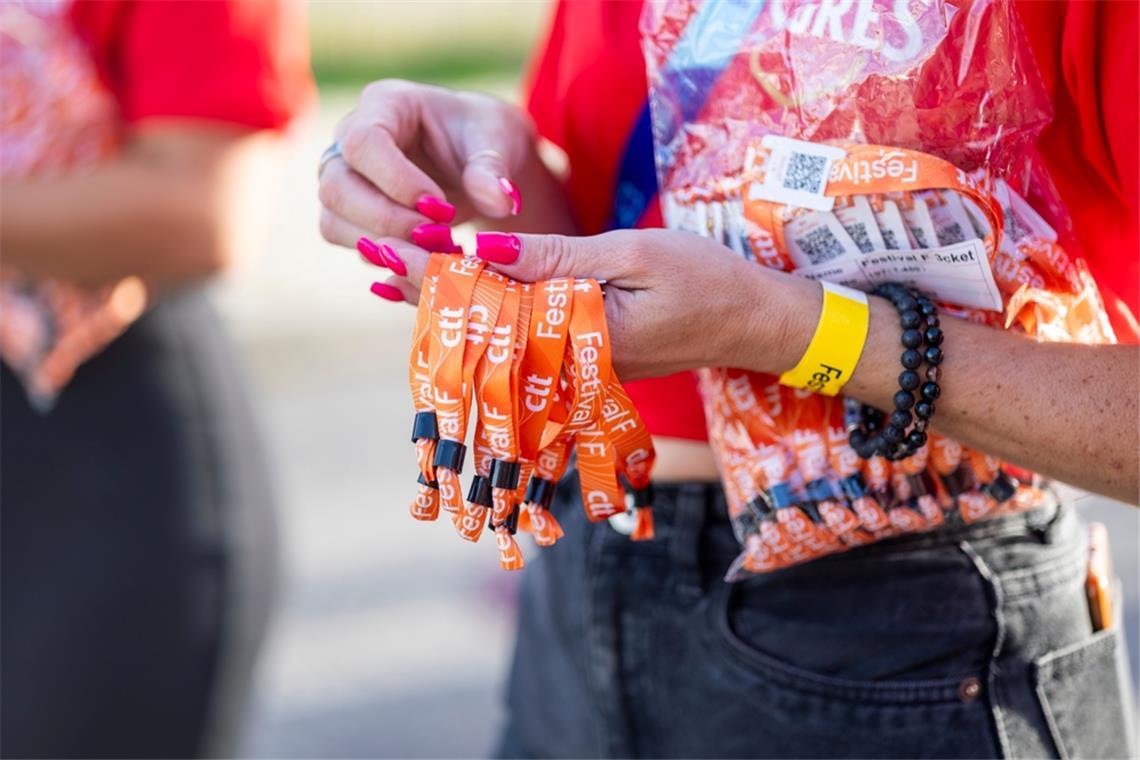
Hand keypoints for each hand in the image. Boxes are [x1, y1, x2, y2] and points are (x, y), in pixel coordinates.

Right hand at [318, 80, 533, 251]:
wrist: (476, 161)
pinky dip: (382, 256)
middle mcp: (349, 139)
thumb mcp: (500, 141)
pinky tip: (423, 256)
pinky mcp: (346, 213)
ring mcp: (342, 177)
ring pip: (333, 220)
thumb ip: (494, 169)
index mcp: (385, 103)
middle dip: (387, 220)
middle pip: (337, 185)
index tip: (442, 208)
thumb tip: (502, 201)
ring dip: (383, 244)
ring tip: (435, 248)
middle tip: (439, 237)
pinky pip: (344, 240)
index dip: (397, 181)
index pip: (364, 142)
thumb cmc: (484, 137)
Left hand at [361, 228, 820, 380]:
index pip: (491, 306)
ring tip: (387, 277)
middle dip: (425, 292)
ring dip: (444, 306)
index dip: (437, 277)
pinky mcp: (583, 359)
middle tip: (369, 259)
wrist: (754, 323)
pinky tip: (450, 299)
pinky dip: (483, 316)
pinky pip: (522, 340)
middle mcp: (569, 360)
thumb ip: (558, 260)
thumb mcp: (634, 254)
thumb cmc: (706, 280)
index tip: (389, 252)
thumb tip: (484, 250)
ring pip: (496, 337)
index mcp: (580, 334)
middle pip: (482, 327)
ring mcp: (575, 366)